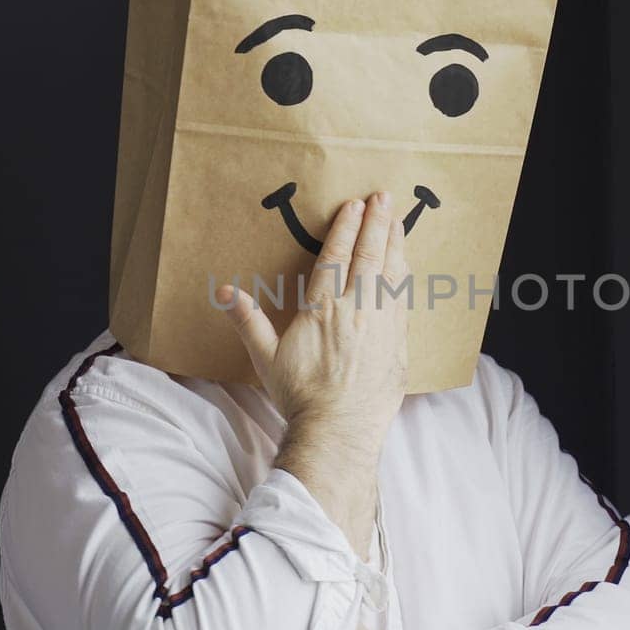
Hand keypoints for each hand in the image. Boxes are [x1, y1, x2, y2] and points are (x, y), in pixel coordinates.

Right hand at [219, 191, 409, 454]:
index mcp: (323, 309)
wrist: (339, 432)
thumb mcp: (265, 358)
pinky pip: (404, 299)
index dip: (345, 227)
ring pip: (392, 273)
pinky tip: (405, 264)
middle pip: (370, 256)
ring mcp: (382, 325)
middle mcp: (357, 310)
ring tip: (397, 220)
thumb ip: (248, 321)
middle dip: (377, 223)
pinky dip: (404, 275)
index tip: (353, 204)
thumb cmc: (300, 396)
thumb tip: (224, 292)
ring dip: (395, 243)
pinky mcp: (398, 343)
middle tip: (383, 197)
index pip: (337, 257)